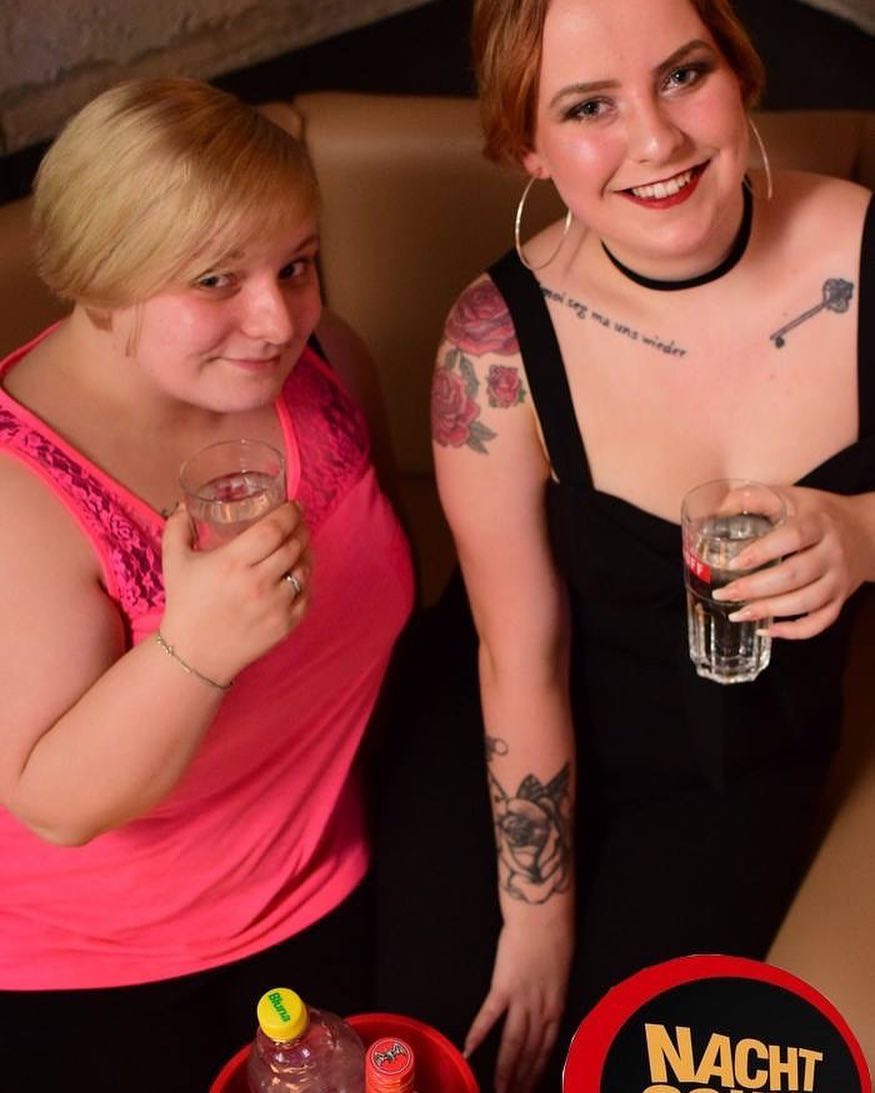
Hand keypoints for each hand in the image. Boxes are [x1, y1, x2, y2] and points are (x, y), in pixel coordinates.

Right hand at [160, 500, 310, 681]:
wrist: (194, 655)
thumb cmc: (186, 604)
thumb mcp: (174, 562)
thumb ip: (177, 529)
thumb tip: (183, 505)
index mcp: (233, 563)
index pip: (273, 529)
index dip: (289, 513)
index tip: (292, 505)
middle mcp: (258, 583)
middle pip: (293, 546)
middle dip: (300, 528)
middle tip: (297, 520)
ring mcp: (275, 606)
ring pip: (304, 569)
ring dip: (305, 552)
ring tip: (299, 544)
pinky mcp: (286, 625)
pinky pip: (307, 595)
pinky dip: (306, 580)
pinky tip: (299, 571)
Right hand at [464, 909, 572, 1092]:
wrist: (544, 918)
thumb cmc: (554, 940)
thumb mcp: (560, 975)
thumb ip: (551, 997)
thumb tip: (543, 1015)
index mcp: (556, 1007)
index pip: (546, 1050)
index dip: (536, 1072)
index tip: (528, 1089)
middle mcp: (541, 1010)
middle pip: (530, 1052)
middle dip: (521, 1079)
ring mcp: (522, 1000)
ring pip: (513, 1043)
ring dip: (505, 1069)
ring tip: (497, 1089)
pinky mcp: (503, 986)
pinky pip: (490, 1016)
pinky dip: (479, 1034)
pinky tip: (469, 1050)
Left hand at [712, 486, 872, 638]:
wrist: (865, 530)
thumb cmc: (817, 513)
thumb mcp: (791, 496)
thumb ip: (754, 499)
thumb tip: (715, 510)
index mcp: (818, 524)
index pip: (793, 537)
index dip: (762, 551)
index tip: (733, 562)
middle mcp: (832, 552)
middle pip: (795, 575)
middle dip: (755, 588)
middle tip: (724, 593)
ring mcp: (838, 578)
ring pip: (807, 602)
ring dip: (769, 611)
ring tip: (737, 613)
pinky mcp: (841, 598)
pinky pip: (821, 621)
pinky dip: (794, 632)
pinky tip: (767, 629)